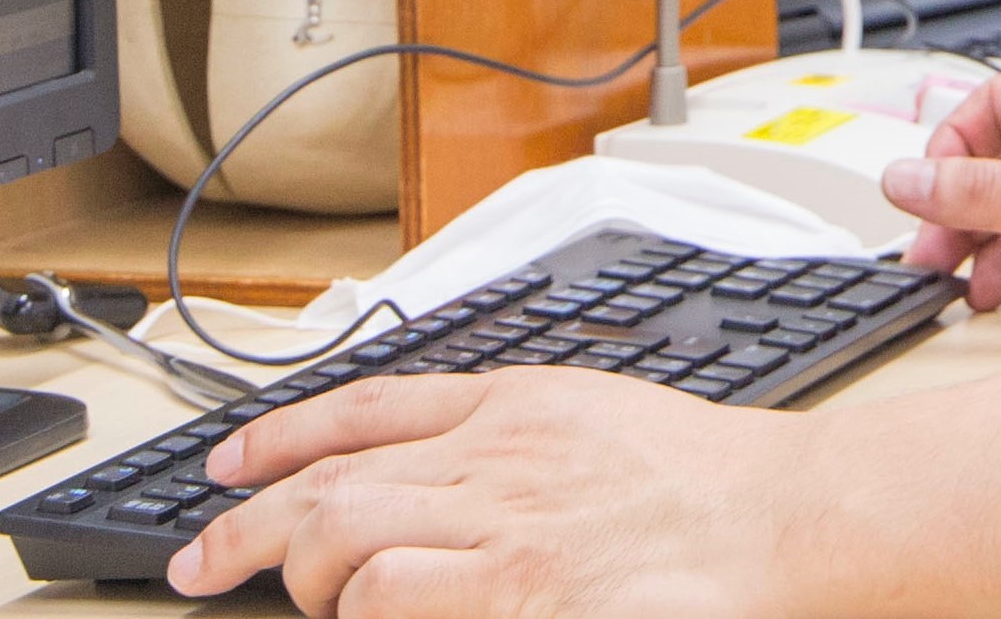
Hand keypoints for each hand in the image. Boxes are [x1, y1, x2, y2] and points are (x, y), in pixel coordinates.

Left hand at [168, 368, 801, 615]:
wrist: (794, 516)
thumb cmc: (718, 484)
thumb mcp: (603, 416)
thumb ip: (517, 435)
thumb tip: (432, 464)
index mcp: (518, 404)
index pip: (365, 406)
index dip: (276, 436)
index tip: (224, 467)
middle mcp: (497, 456)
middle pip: (328, 480)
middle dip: (246, 530)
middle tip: (206, 565)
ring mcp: (506, 525)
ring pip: (342, 540)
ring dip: (307, 581)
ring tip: (316, 606)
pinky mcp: (523, 593)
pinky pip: (393, 600)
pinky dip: (364, 614)